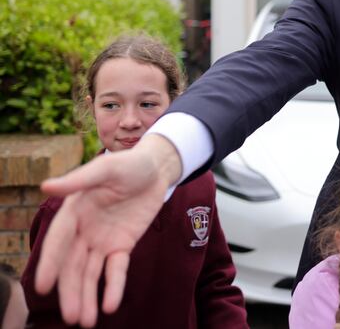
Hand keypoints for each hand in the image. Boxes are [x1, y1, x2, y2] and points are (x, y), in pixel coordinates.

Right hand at [34, 134, 181, 327]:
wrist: (157, 169)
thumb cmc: (129, 164)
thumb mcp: (107, 168)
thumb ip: (80, 180)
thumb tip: (46, 186)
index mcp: (73, 211)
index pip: (59, 241)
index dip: (50, 263)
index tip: (42, 286)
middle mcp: (83, 230)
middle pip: (73, 265)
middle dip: (71, 291)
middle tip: (70, 317)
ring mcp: (102, 240)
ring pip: (90, 273)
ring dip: (87, 296)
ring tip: (84, 322)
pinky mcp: (122, 245)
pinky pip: (116, 269)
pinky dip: (113, 286)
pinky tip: (110, 306)